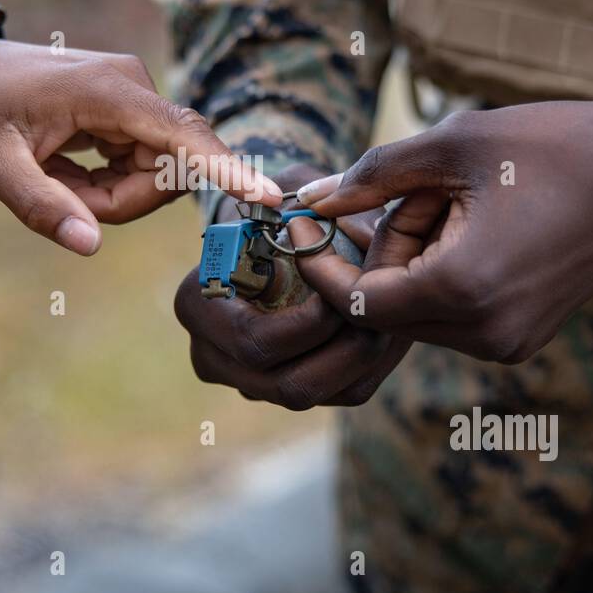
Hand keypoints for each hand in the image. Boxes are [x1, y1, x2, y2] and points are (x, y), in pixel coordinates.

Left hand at [0, 0, 280, 254]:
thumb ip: (39, 205)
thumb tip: (89, 245)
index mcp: (108, 92)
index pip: (182, 136)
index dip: (225, 171)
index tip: (268, 197)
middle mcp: (134, 88)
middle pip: (165, 172)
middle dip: (115, 200)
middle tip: (50, 188)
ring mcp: (135, 98)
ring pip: (152, 175)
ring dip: (103, 193)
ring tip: (48, 171)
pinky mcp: (130, 109)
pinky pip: (139, 165)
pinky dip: (101, 181)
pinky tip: (60, 162)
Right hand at [173, 165, 411, 409]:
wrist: (275, 236)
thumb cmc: (280, 212)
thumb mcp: (293, 197)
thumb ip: (322, 210)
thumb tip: (359, 231)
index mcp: (196, 305)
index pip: (253, 341)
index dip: (308, 325)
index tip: (345, 292)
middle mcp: (214, 355)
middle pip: (290, 386)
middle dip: (348, 351)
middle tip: (384, 312)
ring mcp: (251, 381)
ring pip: (322, 394)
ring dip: (368, 359)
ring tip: (396, 317)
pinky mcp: (290, 389)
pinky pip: (341, 393)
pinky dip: (375, 364)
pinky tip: (394, 328)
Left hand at [289, 92, 592, 362]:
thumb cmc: (552, 145)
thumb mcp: (451, 145)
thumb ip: (372, 175)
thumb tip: (310, 201)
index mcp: (464, 290)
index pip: (356, 302)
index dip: (319, 263)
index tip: (298, 221)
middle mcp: (485, 334)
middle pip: (385, 306)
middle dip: (380, 248)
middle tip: (415, 189)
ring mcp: (507, 344)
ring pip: (415, 310)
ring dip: (411, 258)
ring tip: (454, 201)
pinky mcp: (520, 338)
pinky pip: (450, 313)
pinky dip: (439, 272)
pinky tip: (472, 224)